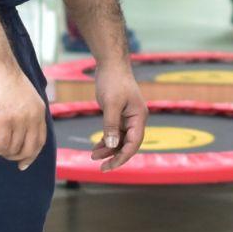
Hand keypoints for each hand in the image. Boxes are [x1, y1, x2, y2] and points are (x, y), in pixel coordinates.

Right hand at [0, 58, 48, 170]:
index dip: (31, 155)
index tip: (22, 164)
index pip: (40, 141)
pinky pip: (1, 144)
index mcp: (39, 112)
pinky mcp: (5, 119)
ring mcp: (20, 119)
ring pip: (12, 148)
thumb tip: (19, 131)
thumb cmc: (6, 79)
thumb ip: (27, 112)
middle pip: (28, 149)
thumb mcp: (26, 97)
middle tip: (1, 154)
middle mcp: (33, 118)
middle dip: (14, 157)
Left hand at [90, 58, 147, 172]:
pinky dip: (106, 140)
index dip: (122, 157)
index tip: (109, 166)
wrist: (110, 64)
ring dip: (109, 149)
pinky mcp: (119, 115)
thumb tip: (113, 145)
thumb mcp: (110, 104)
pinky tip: (96, 147)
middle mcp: (136, 120)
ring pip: (120, 140)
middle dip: (114, 156)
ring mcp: (128, 118)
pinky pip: (115, 133)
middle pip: (128, 145)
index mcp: (139, 118)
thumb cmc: (113, 81)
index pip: (133, 144)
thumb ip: (111, 126)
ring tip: (93, 156)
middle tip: (100, 167)